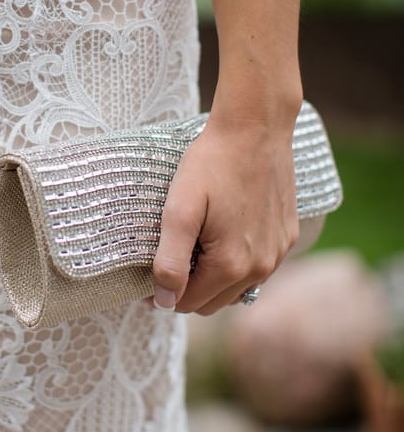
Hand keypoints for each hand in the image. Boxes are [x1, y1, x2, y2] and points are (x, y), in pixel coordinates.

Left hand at [151, 110, 299, 314]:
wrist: (256, 127)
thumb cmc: (212, 163)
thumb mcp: (179, 211)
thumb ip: (169, 261)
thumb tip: (163, 303)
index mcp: (231, 266)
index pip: (188, 304)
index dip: (162, 293)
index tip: (145, 274)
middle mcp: (261, 268)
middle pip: (212, 302)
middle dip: (187, 288)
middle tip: (167, 257)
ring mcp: (278, 253)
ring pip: (237, 288)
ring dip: (212, 278)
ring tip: (194, 245)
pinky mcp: (287, 236)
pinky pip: (258, 267)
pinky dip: (237, 262)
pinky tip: (223, 233)